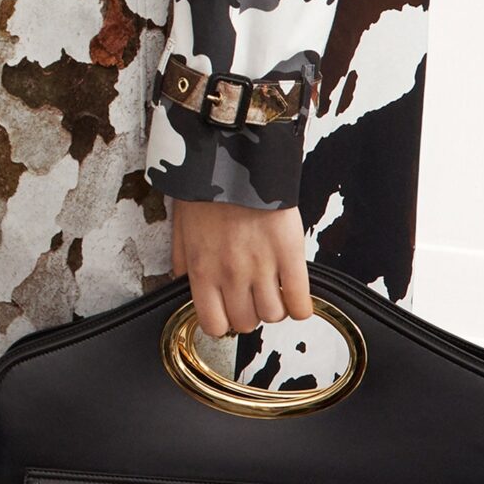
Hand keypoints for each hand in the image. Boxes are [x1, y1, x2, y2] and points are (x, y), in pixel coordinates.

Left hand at [170, 197, 312, 338]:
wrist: (235, 158)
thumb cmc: (207, 188)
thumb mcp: (182, 227)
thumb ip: (182, 261)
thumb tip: (184, 282)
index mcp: (202, 270)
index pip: (213, 324)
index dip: (223, 322)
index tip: (228, 311)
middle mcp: (231, 275)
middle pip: (246, 322)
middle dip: (249, 312)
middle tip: (251, 295)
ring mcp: (262, 266)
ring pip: (273, 315)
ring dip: (274, 307)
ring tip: (273, 289)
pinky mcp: (290, 254)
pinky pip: (300, 301)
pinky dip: (301, 306)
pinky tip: (296, 296)